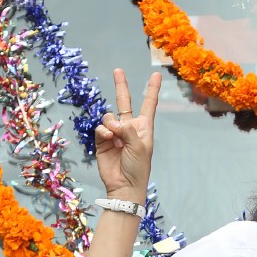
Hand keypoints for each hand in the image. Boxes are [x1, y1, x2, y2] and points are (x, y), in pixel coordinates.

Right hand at [95, 69, 160, 202]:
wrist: (124, 186)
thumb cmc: (138, 167)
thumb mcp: (140, 146)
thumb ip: (128, 130)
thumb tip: (113, 123)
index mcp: (144, 127)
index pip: (149, 104)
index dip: (152, 89)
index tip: (155, 75)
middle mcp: (129, 127)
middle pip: (124, 102)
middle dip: (121, 86)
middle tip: (118, 70)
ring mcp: (114, 133)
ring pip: (108, 116)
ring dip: (110, 124)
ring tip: (115, 137)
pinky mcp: (102, 140)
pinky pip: (100, 128)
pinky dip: (103, 131)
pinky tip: (108, 139)